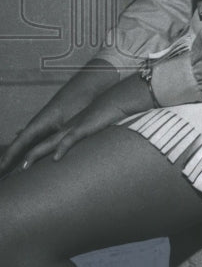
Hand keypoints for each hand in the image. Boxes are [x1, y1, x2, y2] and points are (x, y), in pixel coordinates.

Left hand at [2, 74, 152, 170]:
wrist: (118, 99)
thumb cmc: (110, 115)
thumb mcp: (98, 129)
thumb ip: (92, 139)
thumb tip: (94, 150)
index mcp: (70, 130)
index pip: (48, 142)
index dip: (35, 150)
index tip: (24, 159)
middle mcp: (68, 129)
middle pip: (43, 144)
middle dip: (29, 156)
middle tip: (18, 167)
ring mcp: (74, 128)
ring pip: (50, 142)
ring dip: (36, 154)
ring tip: (25, 166)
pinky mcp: (83, 128)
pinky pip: (70, 140)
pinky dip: (62, 149)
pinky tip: (56, 158)